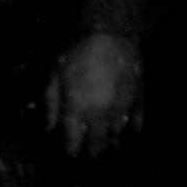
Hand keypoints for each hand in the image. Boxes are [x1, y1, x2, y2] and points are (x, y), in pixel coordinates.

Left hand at [43, 31, 142, 154]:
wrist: (108, 32)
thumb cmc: (75, 51)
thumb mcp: (53, 75)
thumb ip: (51, 104)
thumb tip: (49, 127)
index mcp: (76, 109)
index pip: (73, 141)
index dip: (72, 149)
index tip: (71, 153)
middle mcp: (99, 114)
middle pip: (98, 143)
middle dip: (93, 150)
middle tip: (92, 154)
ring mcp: (121, 107)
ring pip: (117, 134)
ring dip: (111, 140)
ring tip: (108, 145)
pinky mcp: (137, 97)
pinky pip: (138, 119)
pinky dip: (134, 127)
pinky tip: (131, 131)